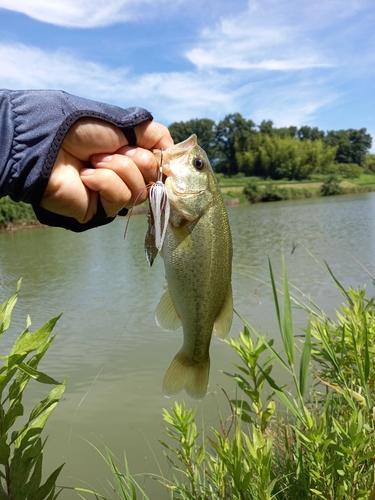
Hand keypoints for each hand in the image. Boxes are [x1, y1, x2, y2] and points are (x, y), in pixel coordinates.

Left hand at [39, 118, 173, 222]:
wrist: (49, 144)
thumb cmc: (82, 128)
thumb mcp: (126, 123)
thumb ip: (155, 134)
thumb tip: (174, 152)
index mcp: (131, 154)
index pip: (160, 164)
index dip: (162, 161)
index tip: (164, 155)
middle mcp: (124, 175)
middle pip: (154, 178)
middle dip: (137, 160)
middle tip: (114, 150)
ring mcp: (113, 194)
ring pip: (139, 190)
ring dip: (118, 169)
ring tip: (94, 160)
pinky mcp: (101, 210)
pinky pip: (120, 199)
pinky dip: (105, 182)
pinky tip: (86, 175)